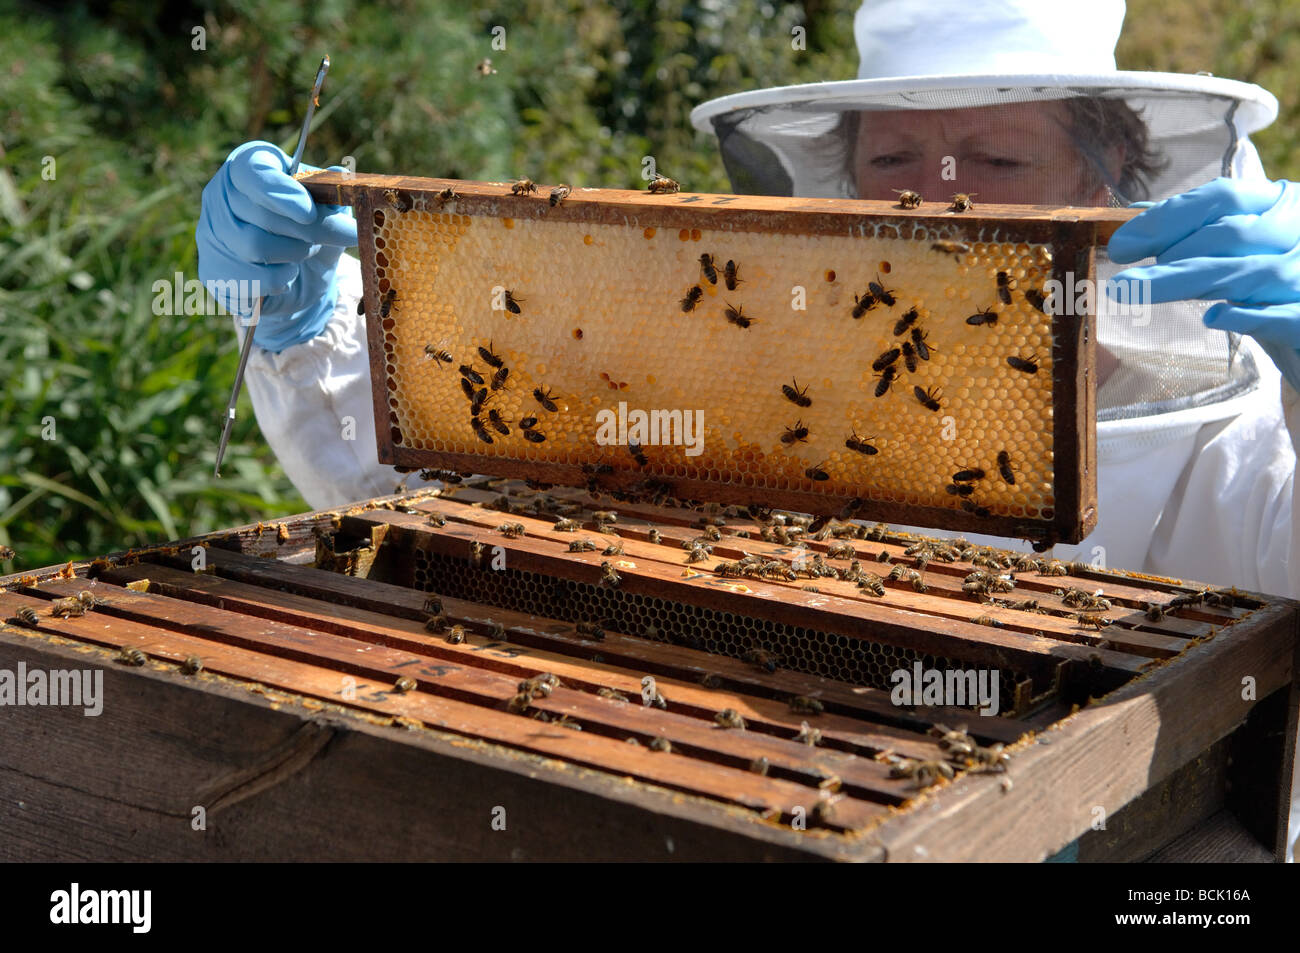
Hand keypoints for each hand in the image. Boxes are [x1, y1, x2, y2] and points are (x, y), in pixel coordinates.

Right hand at [197, 141, 356, 351]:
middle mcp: (219, 195)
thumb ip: (331, 195)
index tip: (310, 213)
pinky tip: (287, 273)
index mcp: (246, 167)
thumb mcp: (328, 211)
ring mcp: (210, 233)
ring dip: (296, 254)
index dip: (282, 193)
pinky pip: (252, 279)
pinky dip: (281, 279)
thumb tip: (340, 174)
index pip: (254, 172)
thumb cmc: (311, 232)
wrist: (299, 280)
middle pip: (262, 215)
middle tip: (338, 235)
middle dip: (309, 231)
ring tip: (306, 252)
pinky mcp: (213, 271)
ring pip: (256, 247)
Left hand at [1107, 177, 1299, 388]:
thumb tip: (1137, 214)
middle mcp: (1299, 231)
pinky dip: (1246, 317)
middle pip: (1230, 234)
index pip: (1221, 197)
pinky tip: (1212, 319)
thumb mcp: (1244, 245)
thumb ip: (1199, 229)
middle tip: (1127, 279)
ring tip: (1136, 291)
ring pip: (1246, 273)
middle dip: (1172, 253)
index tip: (1120, 245)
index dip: (1166, 218)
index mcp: (1280, 203)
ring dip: (1183, 281)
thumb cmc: (1276, 279)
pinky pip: (1281, 316)